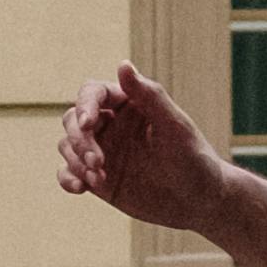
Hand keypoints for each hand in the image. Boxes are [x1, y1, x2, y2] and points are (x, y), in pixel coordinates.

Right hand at [58, 65, 236, 234]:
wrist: (199, 202)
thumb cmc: (194, 159)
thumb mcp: (174, 126)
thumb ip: (149, 96)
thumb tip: (123, 64)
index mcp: (129, 105)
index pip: (93, 94)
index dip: (85, 105)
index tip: (88, 124)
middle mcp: (112, 125)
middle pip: (73, 120)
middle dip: (80, 140)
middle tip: (98, 161)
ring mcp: (103, 151)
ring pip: (68, 145)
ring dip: (75, 160)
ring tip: (98, 178)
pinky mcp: (97, 178)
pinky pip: (69, 172)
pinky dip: (68, 178)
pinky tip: (81, 188)